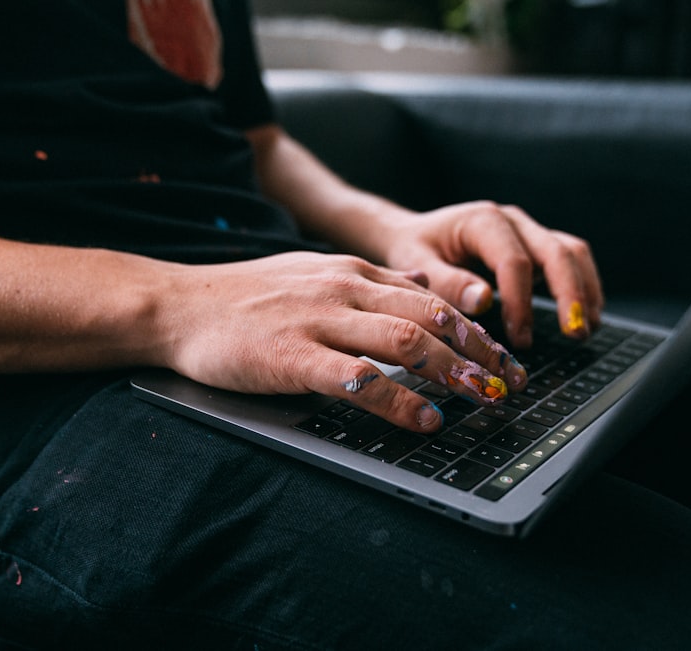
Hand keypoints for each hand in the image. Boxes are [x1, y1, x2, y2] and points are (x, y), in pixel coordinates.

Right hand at [155, 252, 528, 432]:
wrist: (178, 306)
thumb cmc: (245, 298)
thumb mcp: (313, 274)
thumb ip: (368, 284)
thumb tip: (422, 288)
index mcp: (352, 271)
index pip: (432, 295)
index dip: (475, 328)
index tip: (503, 355)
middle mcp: (344, 288)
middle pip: (432, 316)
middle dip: (480, 351)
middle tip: (511, 381)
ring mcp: (319, 320)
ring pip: (405, 340)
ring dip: (453, 371)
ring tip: (484, 397)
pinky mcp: (293, 356)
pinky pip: (360, 379)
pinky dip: (400, 401)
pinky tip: (425, 419)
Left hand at [378, 201, 603, 348]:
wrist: (412, 233)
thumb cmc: (413, 249)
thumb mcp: (416, 264)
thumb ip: (447, 282)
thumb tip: (484, 300)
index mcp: (482, 220)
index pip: (515, 261)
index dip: (521, 302)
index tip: (520, 338)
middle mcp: (512, 220)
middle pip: (556, 251)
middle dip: (570, 295)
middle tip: (574, 333)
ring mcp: (527, 230)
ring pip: (572, 252)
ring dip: (584, 289)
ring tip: (585, 328)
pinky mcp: (535, 244)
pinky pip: (569, 259)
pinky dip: (581, 284)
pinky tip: (585, 314)